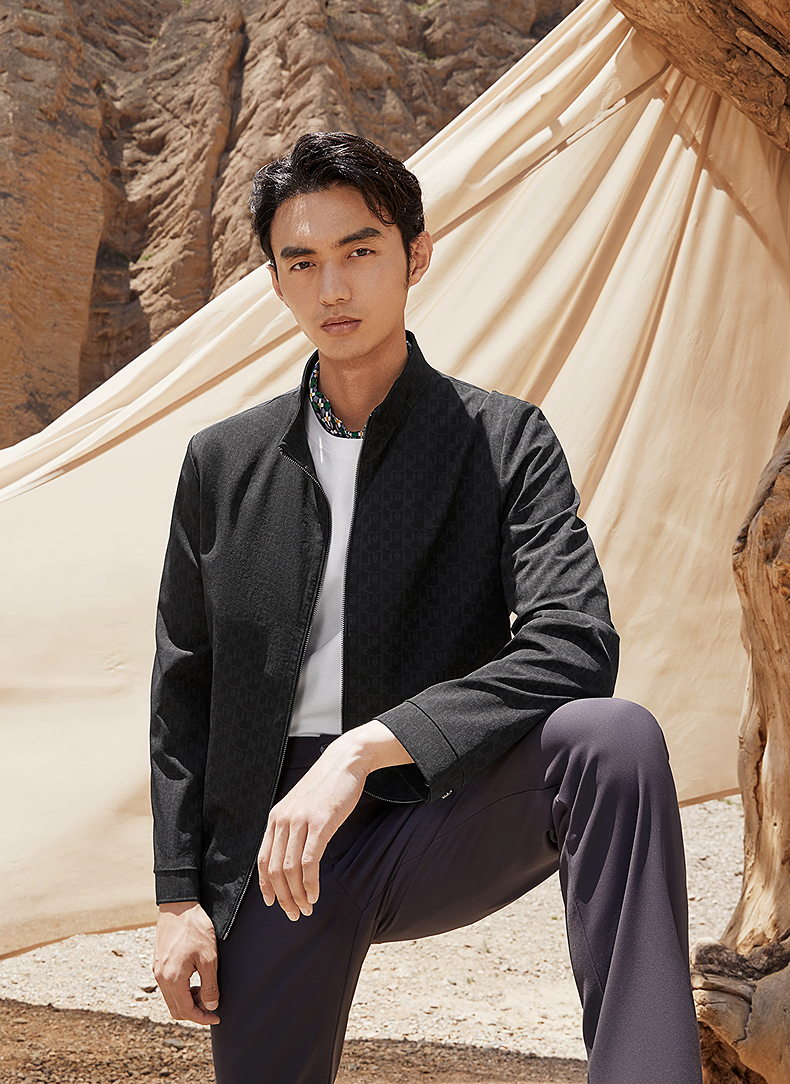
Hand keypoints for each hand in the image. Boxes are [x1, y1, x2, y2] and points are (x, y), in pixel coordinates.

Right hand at [153, 901, 219, 1024]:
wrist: (179, 905)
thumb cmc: (195, 928)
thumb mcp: (209, 958)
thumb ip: (210, 985)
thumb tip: (211, 1006)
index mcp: (173, 979)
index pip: (186, 1011)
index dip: (202, 1018)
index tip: (216, 1017)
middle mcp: (161, 978)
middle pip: (176, 1009)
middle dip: (194, 1012)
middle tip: (212, 1006)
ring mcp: (157, 970)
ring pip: (171, 998)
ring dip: (187, 1001)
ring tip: (204, 991)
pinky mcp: (158, 963)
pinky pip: (168, 986)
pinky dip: (180, 990)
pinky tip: (194, 980)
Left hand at [258, 721, 411, 920]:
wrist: (345, 762)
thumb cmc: (327, 787)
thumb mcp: (301, 806)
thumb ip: (293, 827)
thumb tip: (291, 856)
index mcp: (276, 817)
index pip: (262, 859)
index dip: (266, 885)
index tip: (273, 902)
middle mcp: (282, 820)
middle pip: (275, 869)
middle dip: (283, 896)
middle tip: (294, 913)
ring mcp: (300, 822)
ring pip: (290, 869)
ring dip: (297, 894)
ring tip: (306, 908)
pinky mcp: (320, 823)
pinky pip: (309, 861)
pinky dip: (310, 883)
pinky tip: (315, 894)